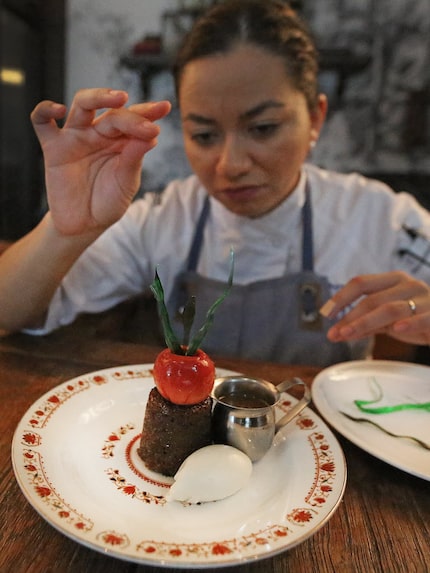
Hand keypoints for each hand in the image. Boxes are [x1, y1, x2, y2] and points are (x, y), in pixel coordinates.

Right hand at [31, 88, 170, 235]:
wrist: (84, 225)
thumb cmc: (108, 202)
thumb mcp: (126, 183)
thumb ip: (134, 159)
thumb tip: (151, 136)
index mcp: (121, 141)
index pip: (135, 120)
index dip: (149, 112)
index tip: (165, 107)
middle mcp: (99, 134)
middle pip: (112, 113)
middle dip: (131, 115)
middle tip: (148, 119)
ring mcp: (76, 137)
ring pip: (82, 105)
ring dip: (98, 97)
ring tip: (118, 99)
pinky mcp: (54, 147)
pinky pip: (43, 122)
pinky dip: (45, 110)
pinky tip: (59, 109)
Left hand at [320, 271, 429, 344]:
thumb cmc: (417, 318)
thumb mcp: (388, 320)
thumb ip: (366, 324)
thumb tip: (337, 332)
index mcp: (392, 280)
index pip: (361, 283)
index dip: (341, 297)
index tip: (326, 313)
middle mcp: (407, 284)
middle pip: (372, 299)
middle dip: (350, 318)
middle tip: (334, 334)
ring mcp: (425, 297)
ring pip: (391, 308)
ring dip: (366, 323)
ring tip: (348, 335)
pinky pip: (422, 317)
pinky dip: (409, 323)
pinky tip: (397, 329)